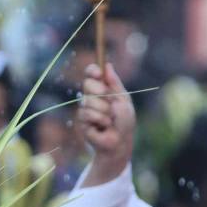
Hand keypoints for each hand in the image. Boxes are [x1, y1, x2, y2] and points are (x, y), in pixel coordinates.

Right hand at [79, 63, 135, 186]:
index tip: (98, 73)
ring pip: (89, 101)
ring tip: (110, 120)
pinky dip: (100, 120)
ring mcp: (85, 108)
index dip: (92, 71)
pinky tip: (103, 127)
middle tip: (110, 101)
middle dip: (100, 91)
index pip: (91, 74)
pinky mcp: (82, 121)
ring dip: (104, 111)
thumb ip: (115, 83)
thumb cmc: (124, 122)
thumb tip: (108, 65)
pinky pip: (88, 114)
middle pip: (87, 84)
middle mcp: (92, 97)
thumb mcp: (123, 100)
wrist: (120, 142)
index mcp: (102, 89)